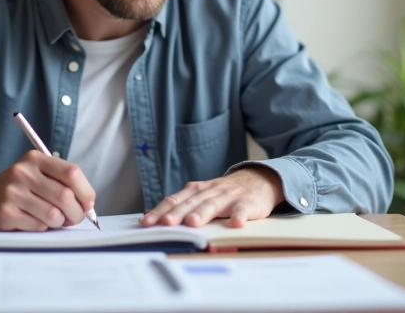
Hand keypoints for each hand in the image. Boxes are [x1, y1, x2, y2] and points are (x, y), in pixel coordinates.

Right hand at [0, 151, 95, 230]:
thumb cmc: (20, 188)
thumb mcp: (38, 174)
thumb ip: (62, 183)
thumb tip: (88, 205)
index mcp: (36, 159)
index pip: (72, 173)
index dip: (86, 192)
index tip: (88, 204)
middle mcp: (23, 172)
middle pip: (65, 196)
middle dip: (76, 213)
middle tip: (74, 218)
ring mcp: (12, 192)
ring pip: (53, 214)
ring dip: (59, 222)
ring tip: (54, 220)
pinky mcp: (5, 212)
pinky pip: (38, 226)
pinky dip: (42, 228)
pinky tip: (34, 221)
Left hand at [140, 166, 283, 227]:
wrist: (259, 179)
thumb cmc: (225, 193)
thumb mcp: (204, 195)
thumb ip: (185, 205)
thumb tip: (158, 220)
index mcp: (197, 190)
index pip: (174, 199)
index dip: (160, 210)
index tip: (146, 223)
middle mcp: (210, 190)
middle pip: (191, 202)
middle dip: (177, 212)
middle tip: (165, 223)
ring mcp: (229, 196)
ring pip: (214, 204)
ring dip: (203, 213)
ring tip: (193, 224)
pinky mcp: (248, 202)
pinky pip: (242, 209)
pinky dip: (239, 216)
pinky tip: (236, 224)